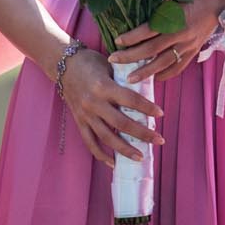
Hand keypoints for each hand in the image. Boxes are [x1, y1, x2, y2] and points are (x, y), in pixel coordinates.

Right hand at [54, 44, 162, 164]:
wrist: (63, 64)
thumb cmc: (90, 61)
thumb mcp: (110, 65)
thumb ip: (124, 79)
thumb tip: (147, 89)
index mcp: (103, 86)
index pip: (130, 100)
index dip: (147, 107)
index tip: (161, 114)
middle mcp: (93, 103)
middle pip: (122, 123)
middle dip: (143, 133)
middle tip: (159, 140)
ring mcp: (85, 114)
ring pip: (107, 137)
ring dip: (125, 149)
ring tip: (140, 157)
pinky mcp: (78, 121)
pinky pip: (90, 142)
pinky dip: (101, 154)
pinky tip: (113, 163)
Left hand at [110, 0, 224, 83]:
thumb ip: (161, 3)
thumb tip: (139, 6)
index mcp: (177, 17)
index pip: (149, 30)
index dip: (132, 37)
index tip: (117, 41)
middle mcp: (182, 33)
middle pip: (152, 49)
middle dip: (131, 56)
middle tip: (114, 60)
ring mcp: (189, 44)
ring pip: (164, 61)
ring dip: (145, 71)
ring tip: (130, 78)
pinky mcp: (195, 49)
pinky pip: (179, 66)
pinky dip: (166, 73)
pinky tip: (155, 78)